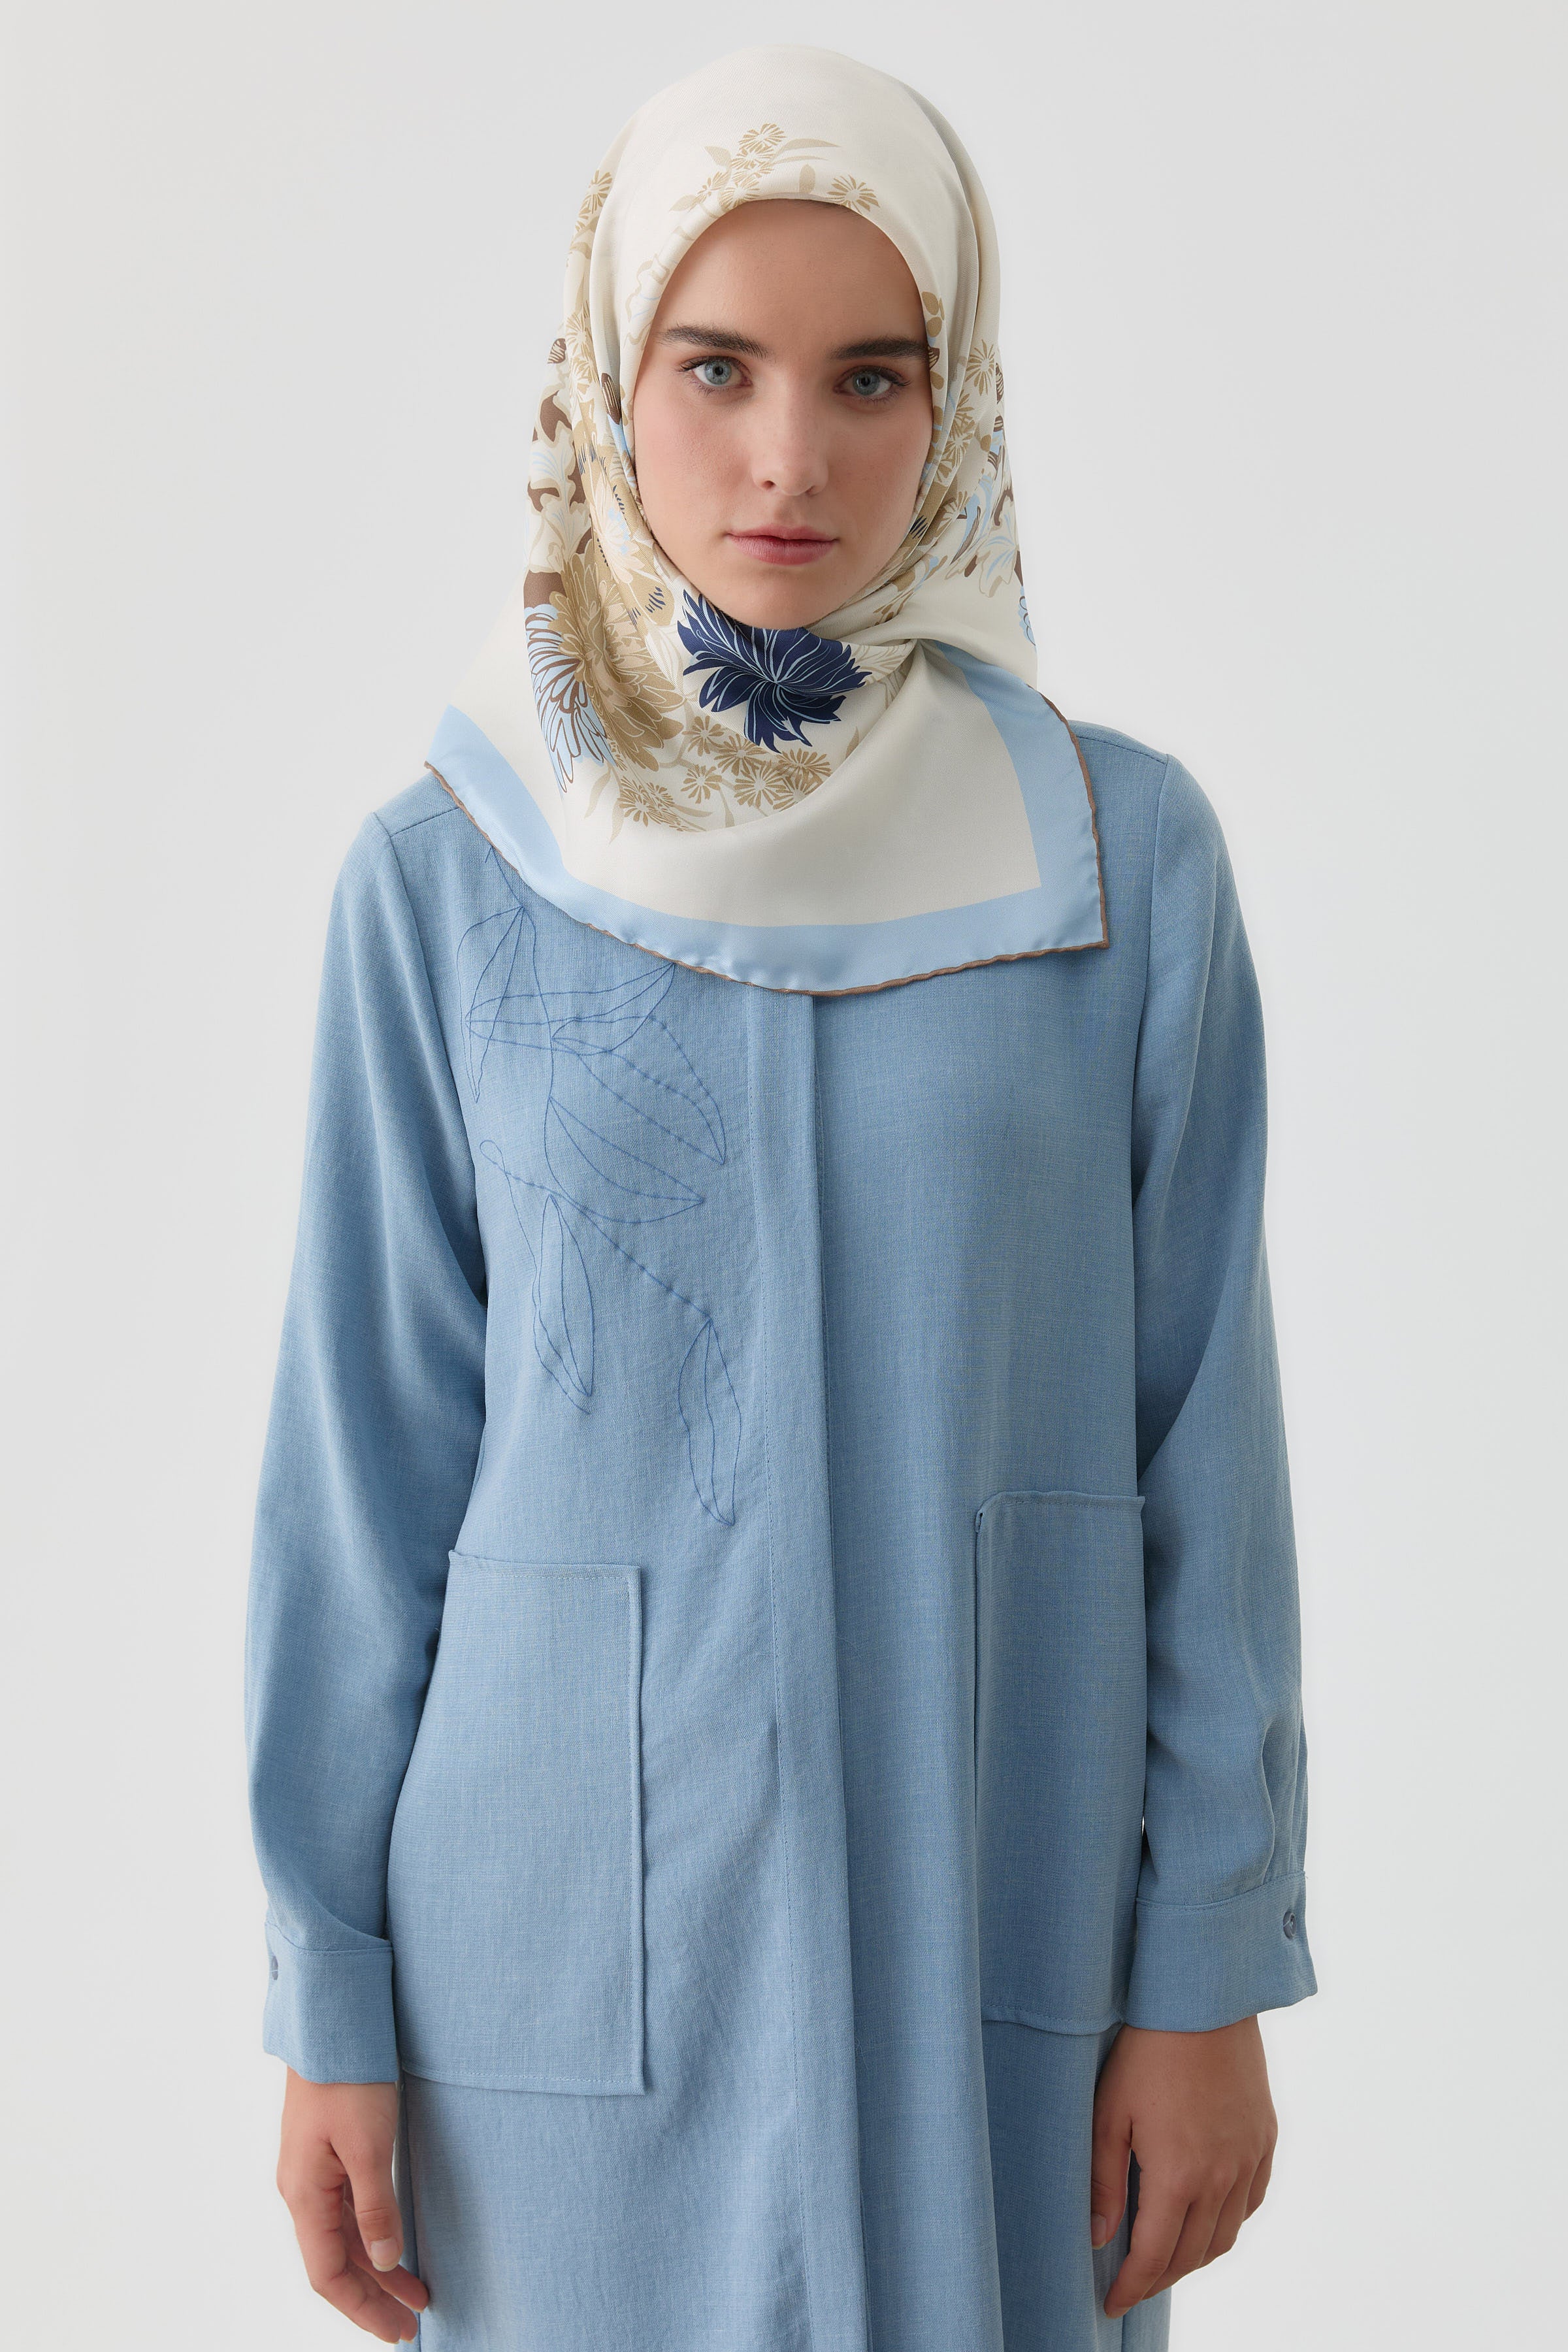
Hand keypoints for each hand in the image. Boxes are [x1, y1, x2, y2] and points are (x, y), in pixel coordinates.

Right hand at [275, 2069, 429, 2342]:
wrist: (331, 2019)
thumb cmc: (348, 2076)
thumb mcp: (369, 2144)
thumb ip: (374, 2206)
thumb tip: (383, 2259)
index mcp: (304, 2193)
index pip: (327, 2274)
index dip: (361, 2307)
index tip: (396, 2330)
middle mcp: (301, 2189)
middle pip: (335, 2261)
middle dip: (374, 2295)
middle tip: (413, 2323)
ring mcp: (312, 2171)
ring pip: (343, 2237)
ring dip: (377, 2267)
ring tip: (417, 2292)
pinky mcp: (327, 2153)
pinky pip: (346, 2210)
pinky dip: (371, 2234)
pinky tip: (393, 2244)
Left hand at [1090, 2016, 1276, 2317]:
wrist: (1204, 1999)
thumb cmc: (1146, 2050)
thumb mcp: (1109, 2112)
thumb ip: (1104, 2181)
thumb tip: (1099, 2238)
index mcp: (1179, 2175)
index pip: (1155, 2256)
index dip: (1132, 2287)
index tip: (1111, 2304)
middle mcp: (1221, 2177)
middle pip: (1192, 2254)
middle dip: (1159, 2278)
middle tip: (1133, 2285)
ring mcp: (1249, 2159)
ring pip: (1225, 2236)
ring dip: (1195, 2257)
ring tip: (1166, 2259)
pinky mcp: (1265, 2140)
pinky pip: (1251, 2202)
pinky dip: (1228, 2223)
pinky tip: (1207, 2219)